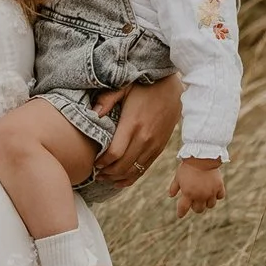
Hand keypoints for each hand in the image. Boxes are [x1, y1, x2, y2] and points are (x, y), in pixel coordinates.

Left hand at [91, 73, 182, 189]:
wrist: (172, 87)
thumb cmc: (145, 85)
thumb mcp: (124, 86)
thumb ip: (108, 99)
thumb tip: (94, 113)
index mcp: (133, 124)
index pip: (114, 153)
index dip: (101, 163)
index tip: (92, 163)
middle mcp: (145, 138)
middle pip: (123, 166)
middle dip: (107, 173)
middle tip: (95, 173)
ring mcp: (154, 145)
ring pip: (134, 170)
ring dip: (117, 177)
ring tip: (104, 177)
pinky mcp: (160, 147)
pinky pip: (145, 168)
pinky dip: (132, 177)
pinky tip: (120, 180)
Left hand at [170, 154, 225, 217]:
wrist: (202, 157)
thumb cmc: (188, 166)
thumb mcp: (178, 176)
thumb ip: (174, 187)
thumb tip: (170, 196)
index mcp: (188, 194)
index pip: (183, 209)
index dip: (181, 213)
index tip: (180, 214)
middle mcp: (200, 196)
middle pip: (198, 210)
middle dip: (195, 207)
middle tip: (194, 202)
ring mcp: (210, 192)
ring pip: (210, 205)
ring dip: (206, 202)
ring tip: (204, 196)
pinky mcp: (219, 187)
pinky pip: (220, 196)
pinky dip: (217, 195)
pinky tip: (214, 191)